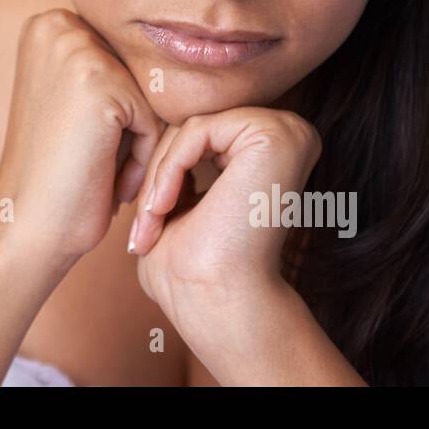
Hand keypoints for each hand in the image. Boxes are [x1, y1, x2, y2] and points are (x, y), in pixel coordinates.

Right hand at [0, 9, 164, 263]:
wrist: (27, 228)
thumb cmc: (54, 173)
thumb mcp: (71, 100)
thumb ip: (106, 66)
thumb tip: (176, 47)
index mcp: (47, 23)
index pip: (125, 59)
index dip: (117, 112)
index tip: (86, 145)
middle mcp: (56, 25)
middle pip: (139, 74)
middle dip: (130, 124)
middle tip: (94, 164)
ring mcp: (76, 50)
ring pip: (149, 97)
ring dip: (137, 142)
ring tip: (102, 174)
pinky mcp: (100, 84)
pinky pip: (153, 119)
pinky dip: (140, 158)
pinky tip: (108, 182)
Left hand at [126, 107, 321, 314]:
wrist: (220, 300)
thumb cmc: (196, 265)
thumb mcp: (181, 200)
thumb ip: (176, 163)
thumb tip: (149, 127)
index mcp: (271, 147)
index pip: (196, 135)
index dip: (161, 172)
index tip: (142, 220)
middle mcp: (288, 132)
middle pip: (193, 128)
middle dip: (155, 174)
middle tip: (140, 226)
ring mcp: (286, 129)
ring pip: (190, 128)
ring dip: (157, 177)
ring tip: (149, 222)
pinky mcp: (274, 133)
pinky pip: (196, 130)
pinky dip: (168, 170)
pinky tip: (161, 209)